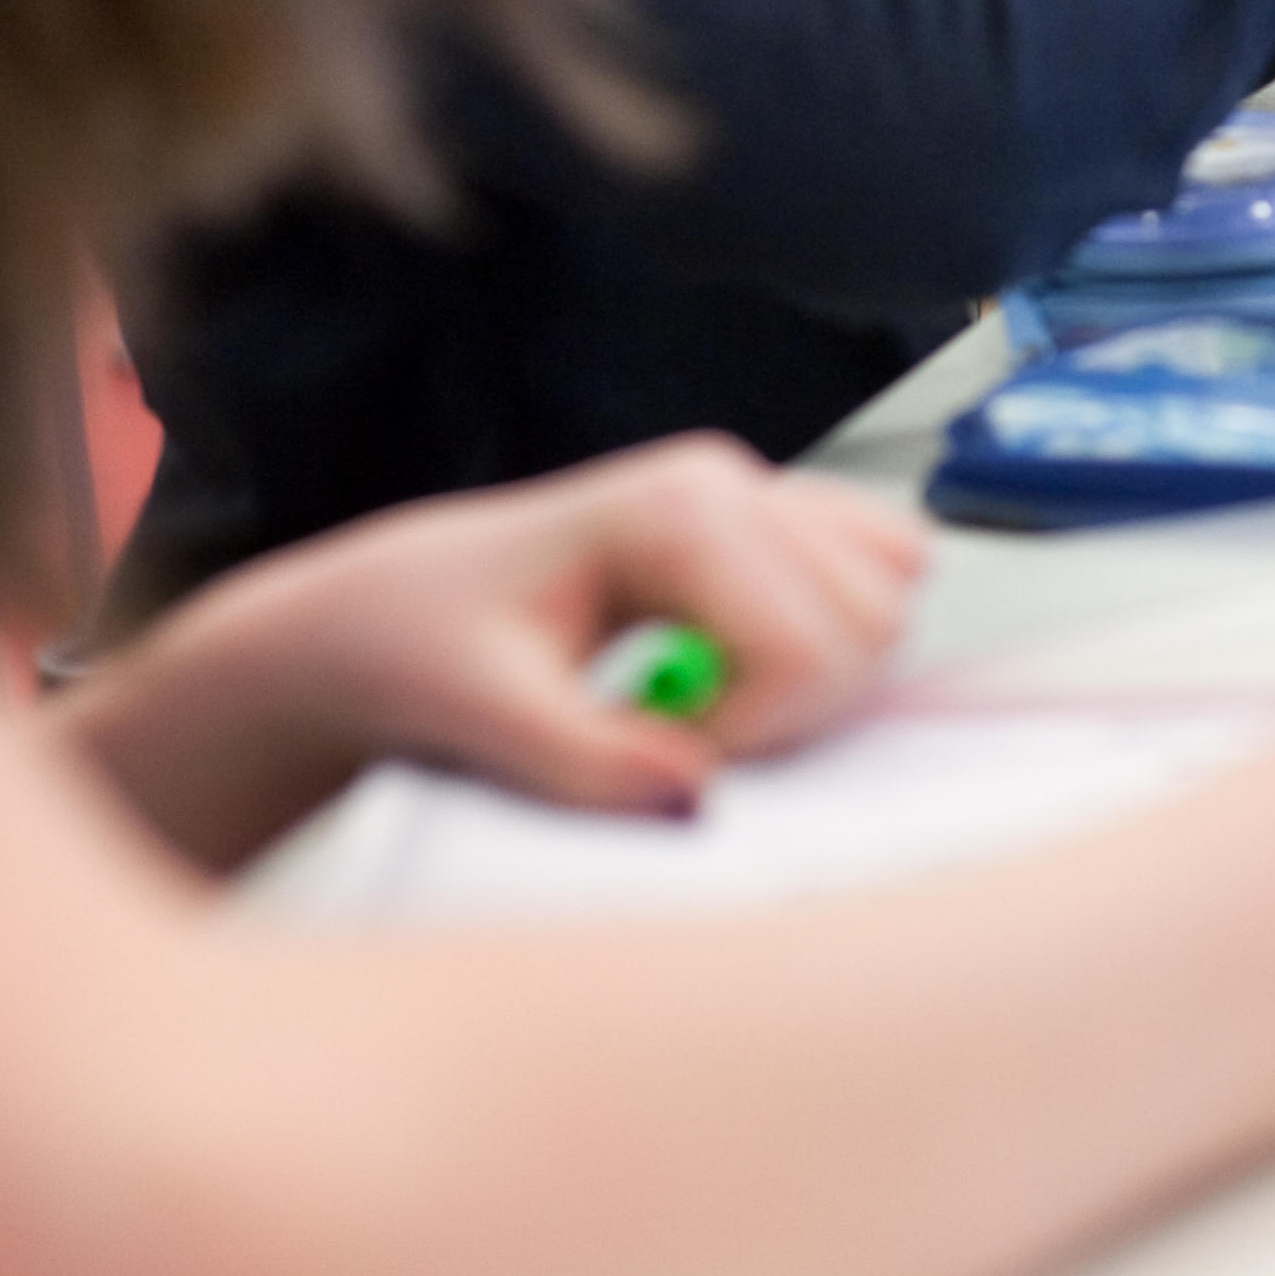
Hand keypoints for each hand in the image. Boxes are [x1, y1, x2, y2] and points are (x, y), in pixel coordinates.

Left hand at [60, 437, 926, 870]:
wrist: (384, 613)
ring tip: (715, 704)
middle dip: (800, 705)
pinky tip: (742, 673)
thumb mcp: (481, 713)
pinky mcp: (762, 524)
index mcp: (673, 507)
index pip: (809, 643)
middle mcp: (727, 482)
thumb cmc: (418, 644)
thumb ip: (584, 759)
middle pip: (871, 614)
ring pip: (890, 588)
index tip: (672, 758)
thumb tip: (696, 793)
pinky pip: (870, 571)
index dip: (756, 732)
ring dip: (824, 674)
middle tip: (692, 736)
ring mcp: (752, 494)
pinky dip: (833, 640)